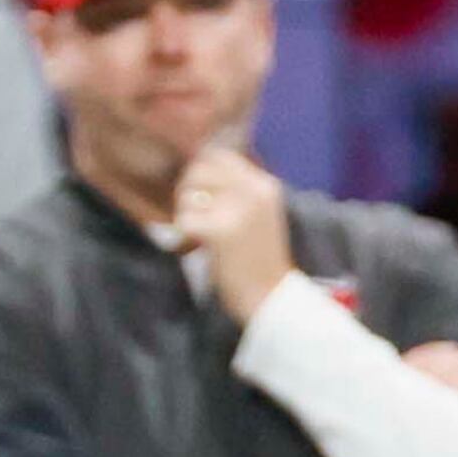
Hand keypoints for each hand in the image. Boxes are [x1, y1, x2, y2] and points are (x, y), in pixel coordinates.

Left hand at [175, 147, 295, 322]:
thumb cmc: (262, 261)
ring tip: (201, 236)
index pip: (219, 157)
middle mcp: (254, 191)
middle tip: (194, 217)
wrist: (273, 299)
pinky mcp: (221, 232)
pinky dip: (184, 236)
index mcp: (265, 186)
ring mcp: (238, 210)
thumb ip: (235, 190)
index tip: (202, 196)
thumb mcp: (259, 214)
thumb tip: (196, 167)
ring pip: (188, 196)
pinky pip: (184, 221)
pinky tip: (198, 248)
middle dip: (188, 191)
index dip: (202, 172)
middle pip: (199, 170)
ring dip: (186, 215)